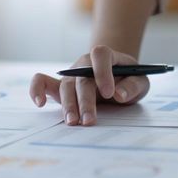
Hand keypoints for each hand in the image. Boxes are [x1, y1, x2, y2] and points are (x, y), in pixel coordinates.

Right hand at [29, 45, 149, 125]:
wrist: (117, 78)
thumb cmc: (129, 79)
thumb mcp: (140, 80)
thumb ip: (133, 85)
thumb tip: (119, 95)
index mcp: (106, 56)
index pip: (100, 55)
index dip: (103, 72)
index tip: (110, 93)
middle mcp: (85, 64)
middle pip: (82, 77)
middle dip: (85, 100)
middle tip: (89, 120)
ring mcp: (72, 75)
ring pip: (66, 86)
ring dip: (68, 105)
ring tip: (73, 122)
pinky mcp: (61, 87)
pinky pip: (43, 83)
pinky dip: (37, 89)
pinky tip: (39, 103)